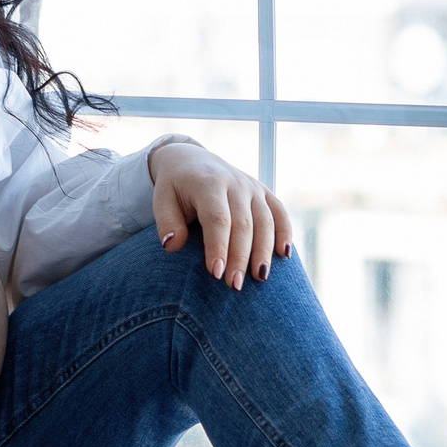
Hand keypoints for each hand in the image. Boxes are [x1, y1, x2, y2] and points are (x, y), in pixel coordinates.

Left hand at [149, 140, 295, 290]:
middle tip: (235, 285)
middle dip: (240, 257)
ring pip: (265, 221)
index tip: (216, 274)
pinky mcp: (264, 192)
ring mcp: (252, 187)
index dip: (218, 247)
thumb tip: (172, 246)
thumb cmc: (175, 188)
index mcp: (208, 184)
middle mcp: (235, 183)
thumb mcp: (162, 200)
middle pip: (243, 224)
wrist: (191, 161)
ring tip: (260, 278)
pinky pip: (280, 212)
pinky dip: (285, 233)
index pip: (217, 219)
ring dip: (264, 252)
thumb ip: (166, 223)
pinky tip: (284, 256)